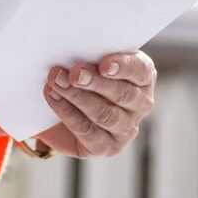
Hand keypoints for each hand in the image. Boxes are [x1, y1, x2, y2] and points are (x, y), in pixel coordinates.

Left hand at [36, 50, 156, 157]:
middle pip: (122, 94)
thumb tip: (69, 50)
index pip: (140, 70)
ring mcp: (127, 128)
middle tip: (74, 73)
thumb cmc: (83, 76)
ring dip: (77, 97)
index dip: (123, 66)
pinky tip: (54, 98)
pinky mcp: (109, 147)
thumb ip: (89, 53)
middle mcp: (141, 104)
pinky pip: (88, 131)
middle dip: (95, 82)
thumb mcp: (91, 60)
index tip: (104, 65)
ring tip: (56, 82)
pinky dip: (68, 113)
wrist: (65, 112)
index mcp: (143, 77)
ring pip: (104, 114)